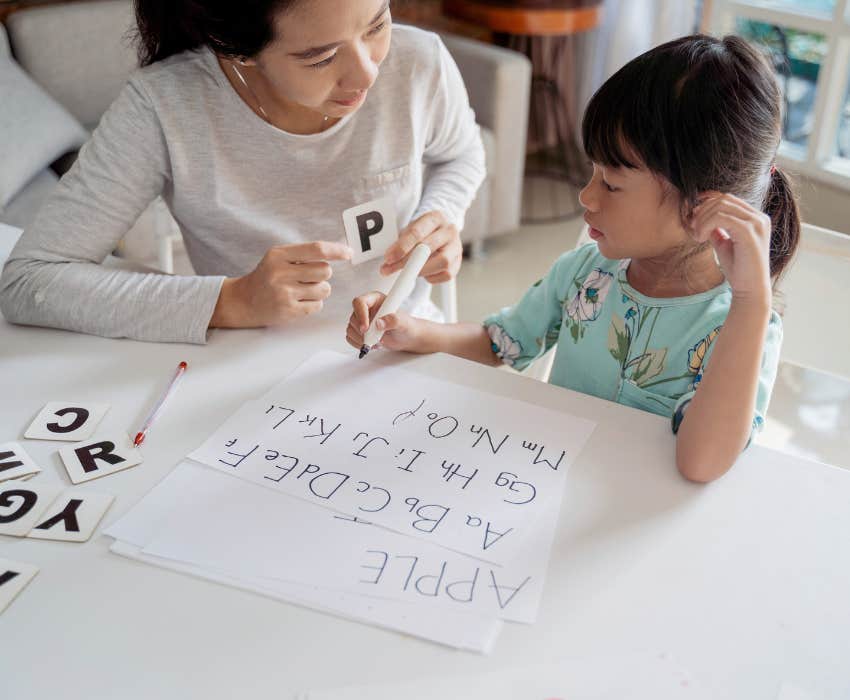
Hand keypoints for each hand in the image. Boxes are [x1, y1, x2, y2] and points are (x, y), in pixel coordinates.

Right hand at [211, 241, 351, 327]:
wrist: (243, 301)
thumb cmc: (267, 276)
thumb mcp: (278, 258)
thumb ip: (304, 254)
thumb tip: (339, 250)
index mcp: (279, 255)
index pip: (316, 249)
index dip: (336, 250)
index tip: (349, 253)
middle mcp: (280, 273)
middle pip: (325, 271)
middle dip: (324, 275)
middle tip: (310, 277)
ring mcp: (284, 293)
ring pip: (324, 290)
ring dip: (320, 290)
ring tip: (303, 290)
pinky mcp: (288, 311)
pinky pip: (317, 306)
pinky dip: (313, 304)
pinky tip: (299, 301)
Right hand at [346, 291, 424, 352]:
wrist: (406, 337)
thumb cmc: (406, 326)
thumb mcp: (403, 323)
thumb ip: (393, 320)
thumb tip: (378, 323)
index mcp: (375, 299)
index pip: (360, 302)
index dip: (361, 315)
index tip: (366, 328)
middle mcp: (366, 308)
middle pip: (353, 317)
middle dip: (362, 331)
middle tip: (375, 338)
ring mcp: (361, 320)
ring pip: (350, 328)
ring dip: (361, 339)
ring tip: (377, 341)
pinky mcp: (359, 331)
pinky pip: (350, 337)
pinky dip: (358, 344)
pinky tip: (372, 344)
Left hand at [381, 211, 461, 282]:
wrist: (438, 234)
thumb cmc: (421, 233)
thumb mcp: (409, 231)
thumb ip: (399, 243)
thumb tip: (389, 260)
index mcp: (435, 217)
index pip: (417, 233)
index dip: (401, 247)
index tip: (389, 258)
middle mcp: (449, 230)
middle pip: (429, 248)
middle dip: (406, 261)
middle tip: (390, 269)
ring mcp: (456, 247)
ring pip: (442, 262)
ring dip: (421, 270)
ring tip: (408, 271)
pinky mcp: (458, 263)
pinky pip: (446, 274)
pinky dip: (431, 277)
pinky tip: (423, 272)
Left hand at [690, 193, 771, 305]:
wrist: (750, 289)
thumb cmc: (738, 269)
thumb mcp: (724, 244)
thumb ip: (717, 229)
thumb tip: (702, 217)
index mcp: (755, 218)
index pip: (728, 199)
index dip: (707, 204)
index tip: (693, 218)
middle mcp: (759, 217)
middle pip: (723, 199)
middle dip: (703, 210)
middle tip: (692, 226)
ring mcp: (756, 224)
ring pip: (721, 206)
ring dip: (702, 219)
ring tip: (697, 235)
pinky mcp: (749, 232)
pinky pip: (721, 218)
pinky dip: (706, 225)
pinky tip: (701, 239)